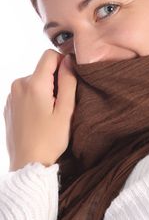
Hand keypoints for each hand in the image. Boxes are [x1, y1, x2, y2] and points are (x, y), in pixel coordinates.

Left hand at [4, 49, 76, 170]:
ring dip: (45, 90)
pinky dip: (35, 97)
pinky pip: (26, 91)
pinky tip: (38, 116)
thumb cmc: (49, 139)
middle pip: (42, 69)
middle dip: (54, 81)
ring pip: (34, 80)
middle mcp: (19, 85)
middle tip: (60, 104)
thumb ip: (68, 81)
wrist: (27, 164)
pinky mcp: (9, 104)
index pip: (49, 55)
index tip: (68, 81)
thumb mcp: (66, 110)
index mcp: (34, 84)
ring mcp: (11, 95)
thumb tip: (67, 59)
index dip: (62, 63)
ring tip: (49, 113)